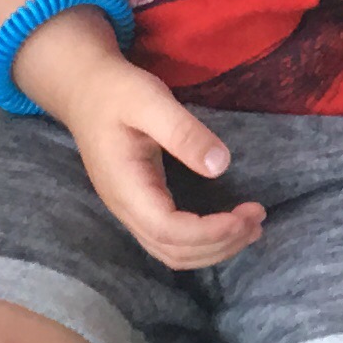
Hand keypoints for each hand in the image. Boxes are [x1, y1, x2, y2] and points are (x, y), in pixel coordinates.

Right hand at [8, 17, 263, 268]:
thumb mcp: (149, 100)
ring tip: (251, 226)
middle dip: (220, 243)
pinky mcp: (141, 205)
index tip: (246, 214)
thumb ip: (182, 133)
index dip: (210, 232)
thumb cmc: (116, 92)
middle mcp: (125, 208)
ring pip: (172, 252)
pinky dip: (203, 242)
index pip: (168, 230)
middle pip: (173, 250)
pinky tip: (228, 226)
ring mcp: (131, 211)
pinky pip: (171, 240)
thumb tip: (220, 166)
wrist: (85, 90)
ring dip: (214, 248)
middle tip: (258, 218)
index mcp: (126, 186)